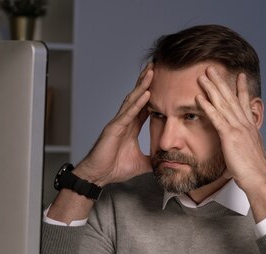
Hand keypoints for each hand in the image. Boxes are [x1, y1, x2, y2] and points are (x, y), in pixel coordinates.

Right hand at [74, 63, 153, 185]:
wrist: (98, 175)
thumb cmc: (114, 168)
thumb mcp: (141, 163)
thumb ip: (153, 160)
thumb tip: (166, 162)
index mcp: (131, 126)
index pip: (145, 106)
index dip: (153, 93)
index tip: (163, 82)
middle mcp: (125, 121)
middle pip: (138, 96)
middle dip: (146, 81)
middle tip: (156, 65)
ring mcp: (119, 122)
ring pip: (133, 100)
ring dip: (143, 85)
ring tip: (152, 71)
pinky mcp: (114, 128)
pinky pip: (128, 113)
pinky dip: (137, 103)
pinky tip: (146, 93)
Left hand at [195, 66, 265, 220]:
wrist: (259, 178)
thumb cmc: (254, 171)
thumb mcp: (250, 154)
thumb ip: (245, 146)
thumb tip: (242, 149)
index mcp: (250, 127)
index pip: (245, 103)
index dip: (241, 88)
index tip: (240, 75)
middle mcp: (245, 124)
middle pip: (231, 98)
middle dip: (221, 82)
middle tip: (213, 68)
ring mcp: (238, 128)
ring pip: (223, 103)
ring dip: (212, 88)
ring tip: (203, 76)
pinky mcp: (230, 136)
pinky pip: (216, 118)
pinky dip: (207, 106)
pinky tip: (199, 97)